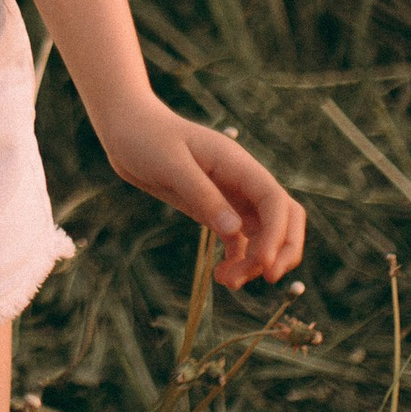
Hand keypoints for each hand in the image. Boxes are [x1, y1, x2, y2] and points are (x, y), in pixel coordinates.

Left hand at [94, 101, 306, 290]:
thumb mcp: (171, 165)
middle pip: (284, 217)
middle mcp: (242, 181)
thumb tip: (235, 231)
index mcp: (237, 164)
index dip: (277, 234)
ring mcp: (231, 196)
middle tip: (266, 278)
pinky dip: (238, 260)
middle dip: (284, 249)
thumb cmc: (147, 138)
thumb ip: (202, 196)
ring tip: (227, 282)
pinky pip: (240, 240)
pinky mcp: (215, 209)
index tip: (263, 265)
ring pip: (264, 234)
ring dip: (255, 261)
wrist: (127, 129)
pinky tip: (220, 276)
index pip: (274, 201)